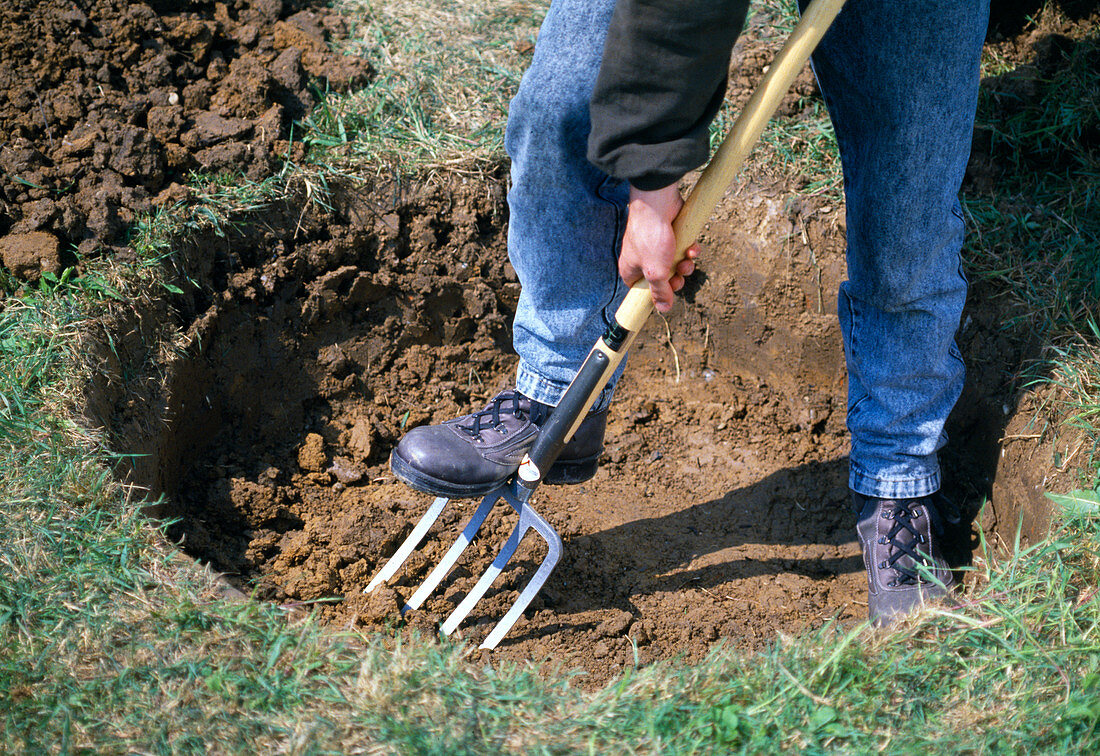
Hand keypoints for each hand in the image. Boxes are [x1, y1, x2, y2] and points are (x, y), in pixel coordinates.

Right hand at [619, 183, 700, 312]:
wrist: (658, 203)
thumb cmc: (650, 236)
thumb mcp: (655, 272)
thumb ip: (660, 292)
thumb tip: (663, 309)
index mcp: (631, 269)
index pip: (641, 290)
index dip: (655, 294)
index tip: (667, 295)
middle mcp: (643, 258)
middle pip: (662, 279)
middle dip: (675, 279)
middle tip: (680, 276)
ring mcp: (657, 245)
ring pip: (674, 264)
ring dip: (685, 264)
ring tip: (688, 258)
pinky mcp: (671, 234)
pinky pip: (682, 248)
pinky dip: (689, 249)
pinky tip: (692, 246)